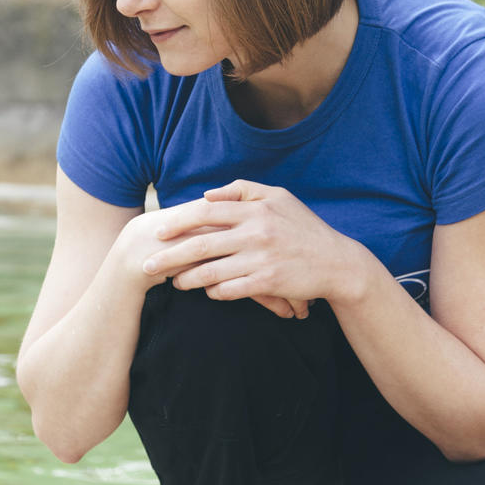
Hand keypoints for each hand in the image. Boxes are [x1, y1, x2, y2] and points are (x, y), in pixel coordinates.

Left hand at [141, 180, 369, 312]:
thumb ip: (242, 191)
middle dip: (169, 257)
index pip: (206, 212)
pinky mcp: (268, 282)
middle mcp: (256, 232)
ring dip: (187, 280)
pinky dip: (215, 292)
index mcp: (255, 209)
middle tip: (147, 266)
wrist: (337, 262)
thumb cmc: (303, 228)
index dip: (178, 222)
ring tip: (174, 284)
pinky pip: (230, 290)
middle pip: (200, 245)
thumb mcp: (279, 198)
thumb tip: (207, 195)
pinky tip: (207, 293)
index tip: (157, 233)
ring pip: (211, 272)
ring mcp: (261, 258)